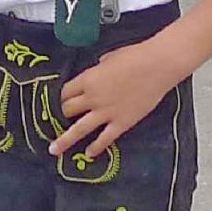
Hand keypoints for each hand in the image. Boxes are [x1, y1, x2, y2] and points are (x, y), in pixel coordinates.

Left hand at [52, 40, 185, 160]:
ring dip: (64, 140)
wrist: (157, 66)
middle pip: (68, 110)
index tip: (64, 101)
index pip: (65, 92)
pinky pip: (104, 139)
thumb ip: (100, 68)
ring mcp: (106, 112)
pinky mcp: (121, 123)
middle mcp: (92, 97)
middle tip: (66, 118)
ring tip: (54, 150)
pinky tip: (89, 154)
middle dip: (65, 114)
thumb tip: (99, 69)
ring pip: (79, 129)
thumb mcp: (110, 57)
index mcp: (87, 79)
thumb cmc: (135, 56)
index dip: (63, 97)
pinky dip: (95, 148)